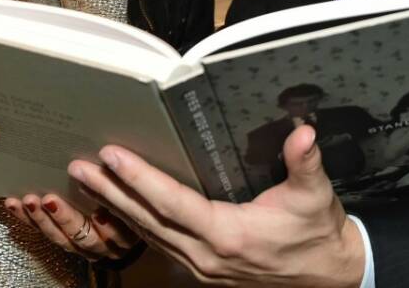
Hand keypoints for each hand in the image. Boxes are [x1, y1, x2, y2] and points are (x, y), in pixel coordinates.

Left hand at [3, 192, 140, 262]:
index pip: (118, 228)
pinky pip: (43, 233)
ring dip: (42, 220)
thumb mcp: (131, 190)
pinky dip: (27, 219)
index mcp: (126, 232)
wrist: (121, 220)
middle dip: (65, 218)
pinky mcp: (64, 241)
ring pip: (61, 238)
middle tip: (50, 200)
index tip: (93, 200)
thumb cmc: (127, 196)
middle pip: (85, 236)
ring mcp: (83, 246)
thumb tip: (113, 155)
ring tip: (29, 201)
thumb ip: (123, 180)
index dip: (106, 215)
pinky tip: (14, 204)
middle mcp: (105, 244)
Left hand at [68, 125, 364, 286]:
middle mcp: (207, 256)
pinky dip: (133, 226)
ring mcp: (201, 268)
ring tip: (86, 181)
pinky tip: (115, 209)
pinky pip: (158, 246)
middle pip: (147, 221)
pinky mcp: (201, 271)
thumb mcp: (315, 196)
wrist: (329, 276)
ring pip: (147, 235)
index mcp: (229, 235)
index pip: (173, 203)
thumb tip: (303, 134)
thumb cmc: (317, 233)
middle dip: (110, 192)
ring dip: (114, 208)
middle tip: (79, 167)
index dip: (140, 179)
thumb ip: (306, 163)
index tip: (112, 155)